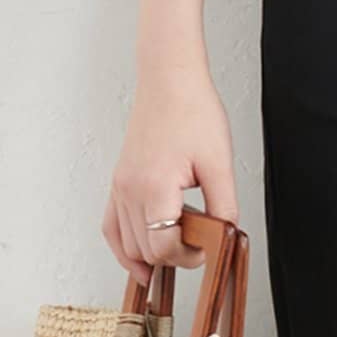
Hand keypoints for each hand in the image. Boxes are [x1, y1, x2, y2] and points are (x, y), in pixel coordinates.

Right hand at [102, 60, 237, 289]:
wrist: (170, 80)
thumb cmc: (192, 110)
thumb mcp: (219, 162)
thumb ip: (223, 205)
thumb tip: (225, 237)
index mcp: (155, 186)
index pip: (163, 247)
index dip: (188, 256)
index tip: (207, 248)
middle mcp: (130, 190)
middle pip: (144, 250)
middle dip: (173, 255)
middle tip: (198, 242)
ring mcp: (120, 186)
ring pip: (126, 244)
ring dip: (151, 253)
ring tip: (177, 244)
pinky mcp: (118, 181)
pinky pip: (111, 227)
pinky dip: (123, 246)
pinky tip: (139, 257)